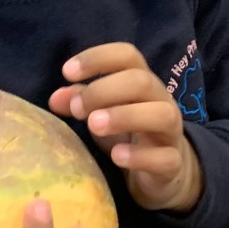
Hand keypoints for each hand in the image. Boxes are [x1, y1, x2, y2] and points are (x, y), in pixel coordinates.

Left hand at [48, 43, 203, 213]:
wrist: (162, 171)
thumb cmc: (127, 133)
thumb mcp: (101, 113)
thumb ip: (80, 101)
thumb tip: (55, 99)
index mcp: (142, 82)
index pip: (127, 55)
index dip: (97, 58)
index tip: (67, 72)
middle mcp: (161, 101)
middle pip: (142, 81)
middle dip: (104, 90)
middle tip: (77, 109)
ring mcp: (171, 132)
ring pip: (161, 114)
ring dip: (124, 116)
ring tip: (93, 125)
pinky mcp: (173, 163)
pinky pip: (165, 158)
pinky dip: (140, 156)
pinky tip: (116, 156)